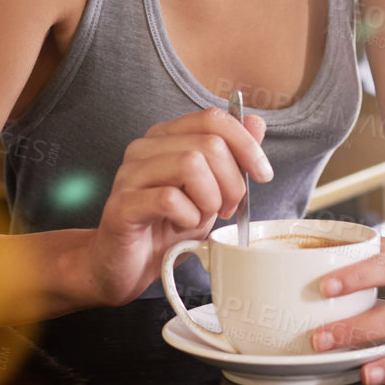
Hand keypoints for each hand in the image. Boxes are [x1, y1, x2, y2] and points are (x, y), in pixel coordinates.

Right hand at [85, 107, 272, 306]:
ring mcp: (129, 174)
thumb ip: (233, 155)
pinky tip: (183, 225)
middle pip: (208, 144)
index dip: (246, 144)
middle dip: (232, 182)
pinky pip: (169, 199)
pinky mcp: (121, 205)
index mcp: (167, 136)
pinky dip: (188, 216)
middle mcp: (145, 148)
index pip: (212, 118)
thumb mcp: (212, 189)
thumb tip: (256, 122)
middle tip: (227, 208)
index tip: (262, 174)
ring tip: (202, 216)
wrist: (127, 265)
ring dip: (210, 198)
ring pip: (190, 164)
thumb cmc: (168, 225)